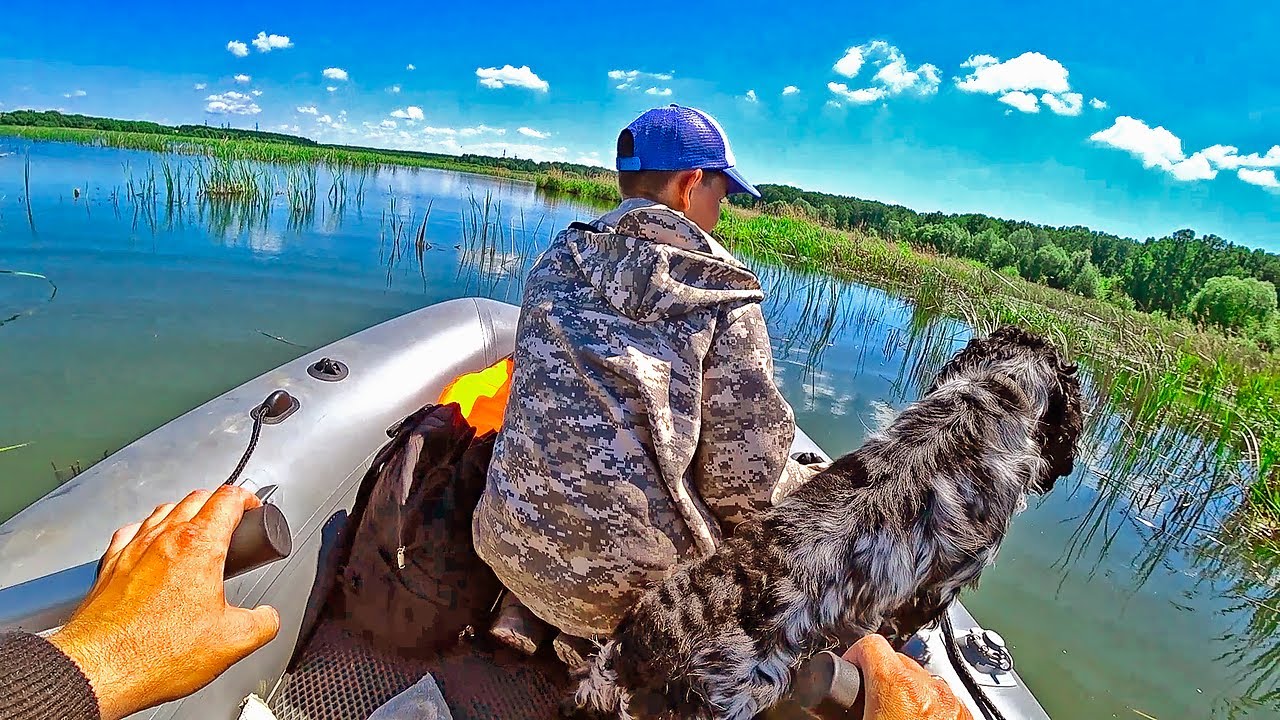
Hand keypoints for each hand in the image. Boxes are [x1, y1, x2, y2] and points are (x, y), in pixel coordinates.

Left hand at [49, 486, 280, 719]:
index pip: (227, 499)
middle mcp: (163, 539)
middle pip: (195, 498)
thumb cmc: (154, 653)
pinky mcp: (109, 566)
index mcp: (198, 546)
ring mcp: (132, 550)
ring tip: (194, 527)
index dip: (247, 497)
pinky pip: (131, 532)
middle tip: (230, 517)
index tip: (252, 505)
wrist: (99, 669)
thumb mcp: (232, 641)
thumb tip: (267, 618)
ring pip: (162, 511)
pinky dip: (148, 530)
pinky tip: (150, 545)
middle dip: (218, 502)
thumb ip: (263, 623)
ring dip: (183, 512)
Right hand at [843, 634, 972, 719]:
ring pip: (923, 678)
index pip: (870, 643)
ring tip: (896, 714)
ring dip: (908, 690)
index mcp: (896, 687)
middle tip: (871, 701)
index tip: (851, 669)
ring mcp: (952, 702)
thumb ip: (844, 704)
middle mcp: (929, 689)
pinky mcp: (966, 715)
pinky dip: (930, 705)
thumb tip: (826, 705)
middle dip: (882, 675)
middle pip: (898, 660)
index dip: (855, 655)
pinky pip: (944, 697)